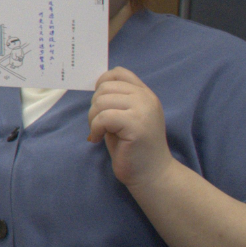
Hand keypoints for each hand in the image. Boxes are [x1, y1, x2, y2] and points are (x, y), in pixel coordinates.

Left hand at [88, 67, 171, 189]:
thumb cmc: (132, 147)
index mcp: (145, 94)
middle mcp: (147, 98)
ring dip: (93, 119)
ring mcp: (143, 110)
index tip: (99, 103)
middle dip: (95, 106)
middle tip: (99, 125)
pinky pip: (103, 117)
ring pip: (101, 101)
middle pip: (105, 87)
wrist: (152, 174)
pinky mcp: (136, 124)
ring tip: (100, 132)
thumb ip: (116, 100)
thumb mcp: (124, 117)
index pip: (119, 72)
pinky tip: (99, 139)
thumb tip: (96, 85)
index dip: (102, 83)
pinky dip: (95, 129)